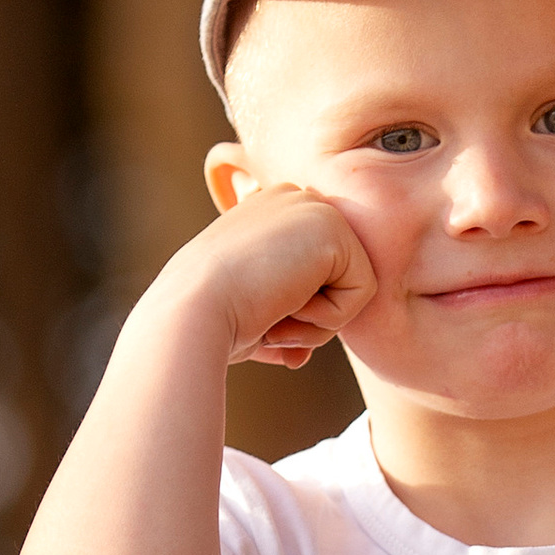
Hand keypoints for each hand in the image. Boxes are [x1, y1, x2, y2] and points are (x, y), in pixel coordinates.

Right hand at [178, 181, 376, 368]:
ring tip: (275, 315)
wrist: (192, 311)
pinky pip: (363, 292)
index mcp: (270, 211)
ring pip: (355, 285)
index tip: (256, 318)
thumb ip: (280, 324)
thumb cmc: (209, 319)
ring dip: (319, 322)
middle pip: (339, 276)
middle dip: (311, 317)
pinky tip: (288, 306)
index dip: (294, 312)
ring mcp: (314, 208)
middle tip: (268, 323)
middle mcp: (294, 198)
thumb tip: (299, 356)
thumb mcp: (248, 312)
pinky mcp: (333, 229)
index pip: (317, 272)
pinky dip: (329, 318)